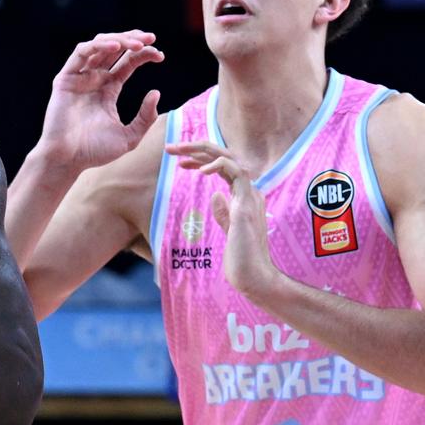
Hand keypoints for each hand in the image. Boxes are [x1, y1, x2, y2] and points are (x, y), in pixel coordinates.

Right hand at [40, 31, 162, 171]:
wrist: (67, 160)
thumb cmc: (94, 152)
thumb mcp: (130, 137)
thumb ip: (145, 118)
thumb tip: (156, 93)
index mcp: (107, 90)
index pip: (127, 63)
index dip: (144, 55)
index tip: (160, 55)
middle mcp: (93, 80)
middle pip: (114, 50)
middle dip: (133, 40)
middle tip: (151, 38)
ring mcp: (79, 77)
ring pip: (98, 46)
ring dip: (119, 39)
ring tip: (137, 43)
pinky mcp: (65, 79)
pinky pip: (80, 53)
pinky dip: (98, 46)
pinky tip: (116, 47)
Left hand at [166, 141, 277, 299]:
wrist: (253, 277)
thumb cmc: (241, 259)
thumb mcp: (228, 231)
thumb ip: (224, 213)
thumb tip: (216, 196)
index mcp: (243, 196)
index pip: (222, 167)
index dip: (200, 160)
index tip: (179, 163)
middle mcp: (249, 191)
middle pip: (223, 156)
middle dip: (195, 148)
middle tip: (171, 147)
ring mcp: (249, 195)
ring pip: (228, 156)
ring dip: (201, 150)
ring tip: (178, 150)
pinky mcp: (247, 203)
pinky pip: (235, 171)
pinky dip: (217, 165)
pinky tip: (199, 171)